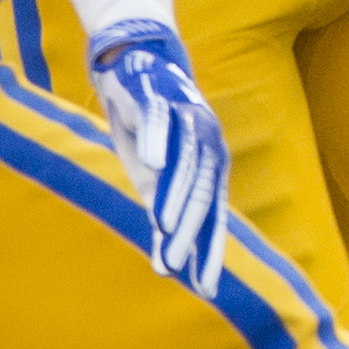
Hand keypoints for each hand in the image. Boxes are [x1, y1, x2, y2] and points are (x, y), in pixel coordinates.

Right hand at [86, 20, 228, 295]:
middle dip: (190, 231)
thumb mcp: (149, 173)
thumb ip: (160, 205)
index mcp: (209, 166)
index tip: (205, 286)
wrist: (135, 63)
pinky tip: (154, 165)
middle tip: (178, 265)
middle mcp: (207, 144)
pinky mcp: (159, 97)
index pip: (213, 215)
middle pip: (202, 194)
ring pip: (185, 162)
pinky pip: (160, 121)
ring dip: (175, 194)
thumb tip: (167, 253)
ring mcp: (186, 119)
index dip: (209, 249)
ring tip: (165, 226)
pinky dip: (159, 141)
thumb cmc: (146, 126)